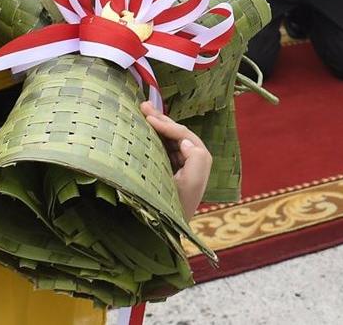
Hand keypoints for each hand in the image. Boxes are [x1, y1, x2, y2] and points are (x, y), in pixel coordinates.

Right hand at [141, 102, 211, 218]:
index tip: (148, 117)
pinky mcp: (169, 174)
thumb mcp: (189, 186)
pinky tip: (143, 131)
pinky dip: (154, 138)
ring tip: (141, 112)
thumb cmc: (174, 211)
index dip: (167, 125)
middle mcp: (193, 163)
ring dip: (157, 126)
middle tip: (143, 106)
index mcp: (200, 163)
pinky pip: (163, 150)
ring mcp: (180, 167)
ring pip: (169, 140)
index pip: (184, 136)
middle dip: (161, 119)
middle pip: (178, 134)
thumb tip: (188, 141)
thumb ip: (196, 160)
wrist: (161, 235)